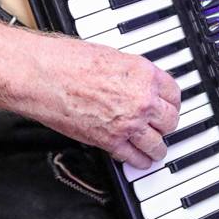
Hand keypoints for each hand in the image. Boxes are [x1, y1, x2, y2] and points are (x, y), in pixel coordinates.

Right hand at [25, 35, 180, 168]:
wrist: (44, 76)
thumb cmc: (67, 61)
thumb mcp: (110, 56)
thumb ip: (129, 73)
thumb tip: (135, 81)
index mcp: (144, 74)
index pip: (174, 93)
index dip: (171, 102)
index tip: (168, 106)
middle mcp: (142, 99)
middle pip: (170, 120)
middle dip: (165, 124)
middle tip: (161, 126)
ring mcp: (128, 123)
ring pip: (157, 144)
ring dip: (157, 147)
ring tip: (155, 149)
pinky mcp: (110, 142)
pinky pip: (135, 158)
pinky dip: (139, 161)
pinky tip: (139, 160)